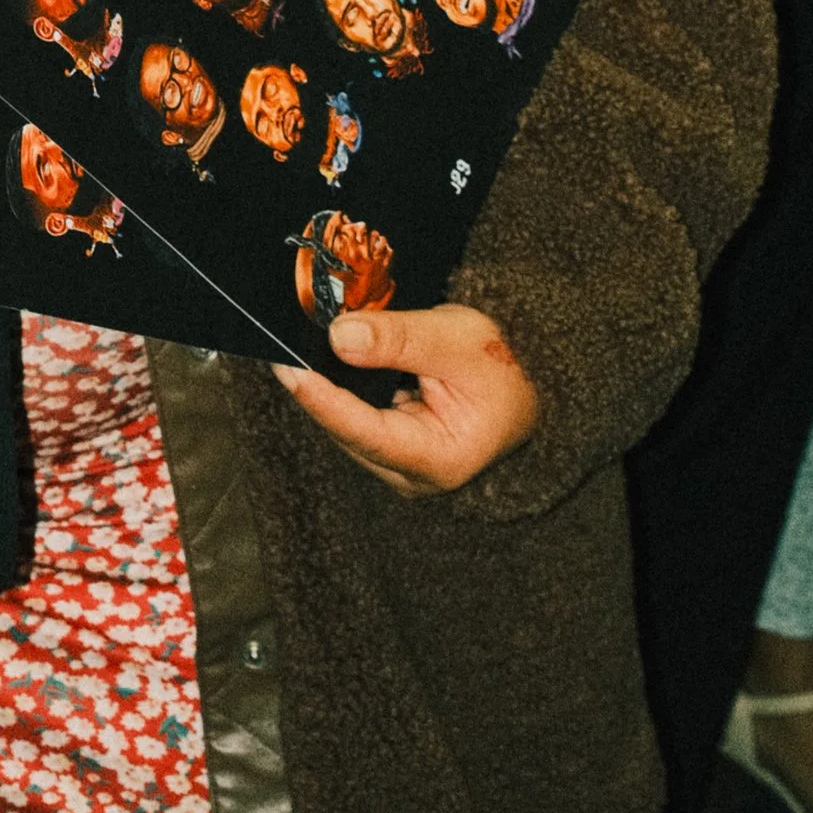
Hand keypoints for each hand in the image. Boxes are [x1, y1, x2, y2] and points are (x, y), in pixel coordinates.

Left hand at [272, 301, 538, 495]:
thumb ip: (398, 339)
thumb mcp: (456, 339)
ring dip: (325, 389)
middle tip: (285, 343)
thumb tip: (338, 337)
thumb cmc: (502, 365)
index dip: (323, 400)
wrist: (526, 381)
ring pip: (345, 427)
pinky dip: (339, 391)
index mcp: (439, 459)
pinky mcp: (392, 449)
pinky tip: (323, 362)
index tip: (288, 369)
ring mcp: (400, 466)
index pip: (366, 432)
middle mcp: (414, 475)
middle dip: (318, 389)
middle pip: (348, 431)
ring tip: (300, 347)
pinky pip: (353, 420)